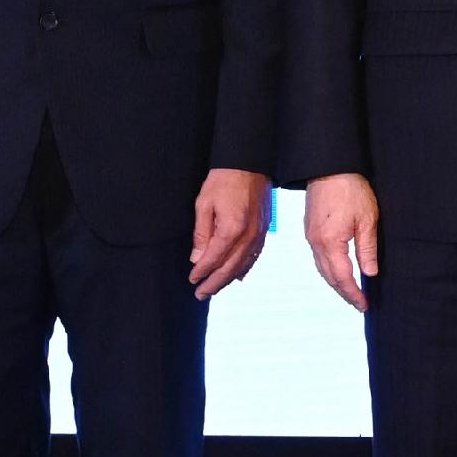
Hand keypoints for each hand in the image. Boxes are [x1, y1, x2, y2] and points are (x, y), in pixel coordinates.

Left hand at [189, 169, 272, 298]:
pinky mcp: (264, 230)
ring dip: (228, 279)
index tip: (192, 280)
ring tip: (215, 288)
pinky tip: (237, 276)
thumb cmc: (224, 180)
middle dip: (214, 283)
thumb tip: (197, 258)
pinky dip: (244, 268)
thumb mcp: (204, 203)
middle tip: (201, 294)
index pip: (214, 259)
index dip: (202, 272)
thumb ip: (202, 233)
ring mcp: (259, 234)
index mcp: (231, 229)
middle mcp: (248, 236)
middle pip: (230, 268)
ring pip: (243, 265)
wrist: (250, 162)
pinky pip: (254, 256)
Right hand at [304, 174, 378, 310]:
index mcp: (331, 243)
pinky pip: (318, 257)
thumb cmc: (350, 189)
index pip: (342, 278)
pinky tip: (337, 270)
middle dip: (344, 292)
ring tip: (350, 291)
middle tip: (358, 303)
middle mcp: (316, 243)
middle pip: (329, 277)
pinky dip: (328, 269)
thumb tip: (370, 273)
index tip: (364, 305)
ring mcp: (310, 236)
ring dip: (335, 282)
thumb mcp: (367, 220)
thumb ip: (367, 249)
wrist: (329, 166)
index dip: (353, 294)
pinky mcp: (310, 229)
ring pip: (321, 268)